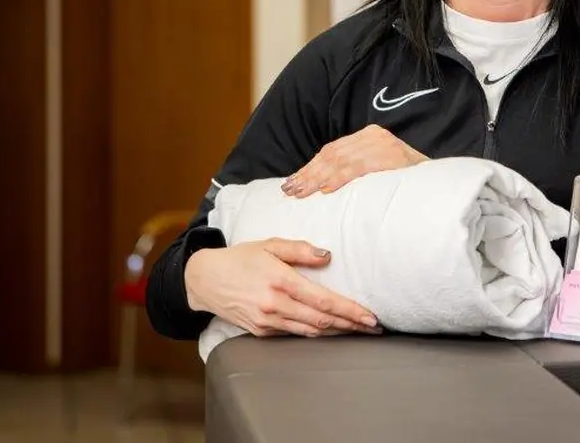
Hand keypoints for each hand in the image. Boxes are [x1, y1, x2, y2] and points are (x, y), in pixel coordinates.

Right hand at [185, 238, 381, 337]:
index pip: (323, 300)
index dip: (349, 310)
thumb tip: (327, 256)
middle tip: (374, 327)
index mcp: (280, 280)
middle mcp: (275, 304)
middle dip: (350, 325)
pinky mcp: (261, 331)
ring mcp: (267, 321)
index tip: (369, 316)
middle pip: (321, 320)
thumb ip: (299, 250)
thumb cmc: (240, 258)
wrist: (205, 280)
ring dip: (336, 332)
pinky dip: (314, 333)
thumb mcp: (268, 244)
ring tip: (358, 330)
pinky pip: (294, 334)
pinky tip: (329, 330)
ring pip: (310, 331)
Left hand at [282, 124, 426, 197]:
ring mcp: (384, 145)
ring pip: (341, 161)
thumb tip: (325, 185)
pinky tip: (327, 189)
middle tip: (290, 191)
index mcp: (370, 136)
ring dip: (318, 178)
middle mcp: (375, 136)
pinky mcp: (393, 157)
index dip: (310, 167)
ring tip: (301, 192)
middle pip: (332, 155)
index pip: (332, 150)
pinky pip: (360, 168)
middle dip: (309, 174)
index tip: (291, 182)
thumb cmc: (410, 181)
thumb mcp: (381, 169)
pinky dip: (340, 178)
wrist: (445, 181)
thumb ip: (359, 169)